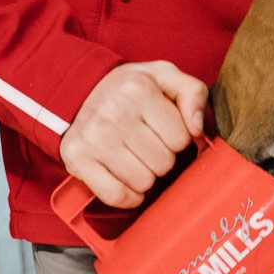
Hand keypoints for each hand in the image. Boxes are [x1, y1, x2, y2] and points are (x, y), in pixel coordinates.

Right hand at [59, 61, 207, 207]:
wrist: (80, 92)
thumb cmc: (130, 89)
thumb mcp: (165, 77)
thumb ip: (193, 93)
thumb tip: (197, 129)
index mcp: (139, 88)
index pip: (181, 138)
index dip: (177, 137)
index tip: (162, 129)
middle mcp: (113, 112)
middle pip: (164, 163)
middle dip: (162, 157)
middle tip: (147, 144)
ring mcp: (93, 137)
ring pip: (143, 182)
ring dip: (146, 176)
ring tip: (135, 157)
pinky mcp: (77, 158)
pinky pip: (116, 195)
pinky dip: (128, 196)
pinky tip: (128, 181)